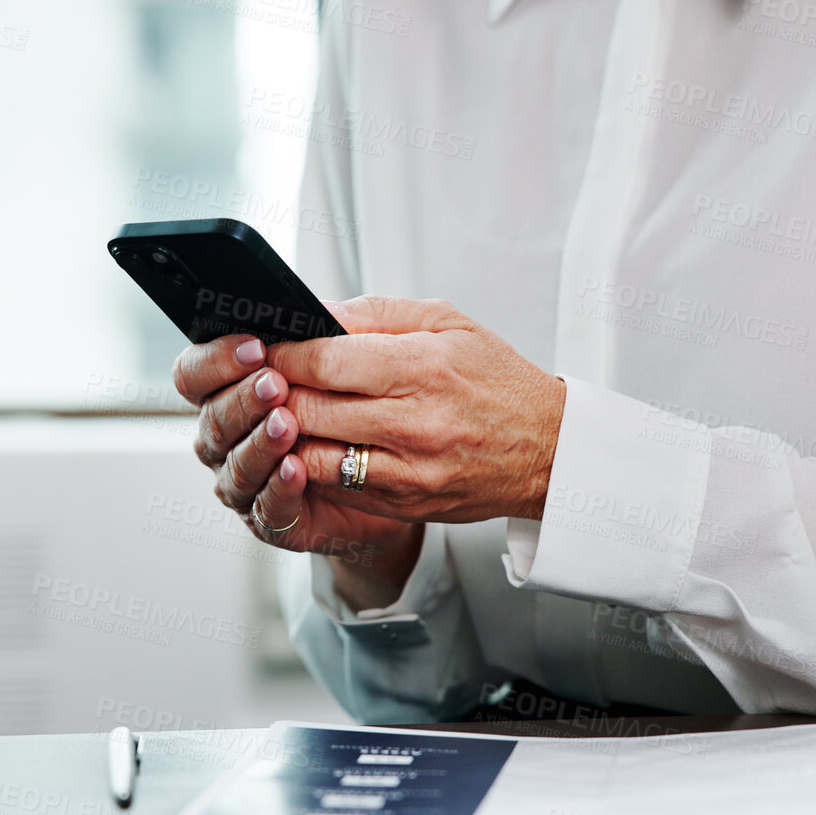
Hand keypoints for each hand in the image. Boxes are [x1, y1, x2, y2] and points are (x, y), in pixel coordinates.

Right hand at [173, 333, 423, 609]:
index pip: (196, 373)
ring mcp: (245, 480)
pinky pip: (266, 507)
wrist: (396, 476)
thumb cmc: (360, 410)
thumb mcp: (349, 361)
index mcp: (230, 390)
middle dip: (243, 398)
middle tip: (274, 383)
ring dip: (259, 442)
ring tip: (287, 424)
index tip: (254, 347)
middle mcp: (228, 437)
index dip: (215, 360)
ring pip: (234, 464)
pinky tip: (297, 468)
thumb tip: (318, 314)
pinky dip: (279, 488)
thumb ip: (327, 338)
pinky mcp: (273, 519)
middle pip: (212, 418)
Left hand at [265, 296, 566, 525]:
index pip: (325, 361)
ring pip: (313, 454)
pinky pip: (336, 485)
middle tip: (267, 382)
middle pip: (309, 408)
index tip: (270, 350)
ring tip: (288, 414)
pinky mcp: (404, 502)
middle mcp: (414, 422)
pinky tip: (316, 444)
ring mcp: (408, 469)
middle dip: (278, 392)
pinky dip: (314, 464)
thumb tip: (319, 313)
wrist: (547, 449)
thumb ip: (376, 314)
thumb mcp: (446, 323)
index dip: (285, 354)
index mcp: (422, 367)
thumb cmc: (498, 382)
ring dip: (290, 433)